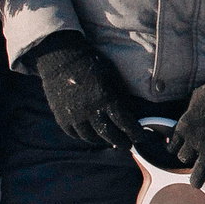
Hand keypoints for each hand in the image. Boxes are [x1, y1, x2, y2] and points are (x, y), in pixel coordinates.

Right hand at [35, 34, 139, 149]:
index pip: (126, 123)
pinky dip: (85, 135)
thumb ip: (120, 97)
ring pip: (92, 137)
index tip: (143, 138)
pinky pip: (75, 134)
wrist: (61, 58)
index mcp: (106, 99)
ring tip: (110, 139)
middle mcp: (90, 111)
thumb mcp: (111, 77)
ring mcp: (74, 116)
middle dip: (122, 142)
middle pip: (111, 135)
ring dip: (103, 140)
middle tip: (128, 145)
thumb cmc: (91, 64)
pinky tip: (92, 133)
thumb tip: (130, 115)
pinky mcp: (61, 118)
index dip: (136, 133)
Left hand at [169, 71, 204, 189]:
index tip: (187, 151)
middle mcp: (194, 140)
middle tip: (192, 169)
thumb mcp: (194, 100)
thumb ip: (187, 114)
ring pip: (197, 174)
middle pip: (184, 160)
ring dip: (200, 175)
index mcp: (183, 127)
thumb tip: (183, 123)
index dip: (181, 150)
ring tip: (202, 179)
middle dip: (189, 163)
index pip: (173, 148)